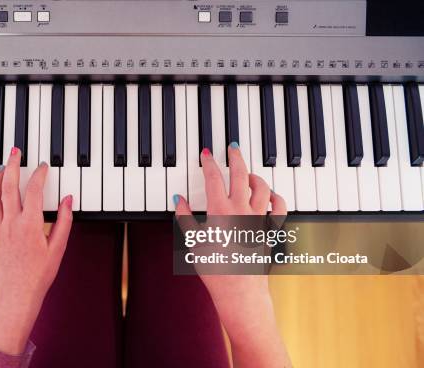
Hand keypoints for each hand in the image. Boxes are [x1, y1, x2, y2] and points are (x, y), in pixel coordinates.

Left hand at [0, 147, 72, 354]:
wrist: (18, 295)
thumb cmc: (39, 274)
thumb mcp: (58, 247)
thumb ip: (64, 221)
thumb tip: (67, 200)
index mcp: (29, 225)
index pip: (33, 191)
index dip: (38, 175)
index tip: (43, 166)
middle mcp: (11, 224)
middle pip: (8, 187)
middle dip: (12, 166)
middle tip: (15, 151)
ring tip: (3, 166)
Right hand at [175, 143, 290, 367]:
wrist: (240, 290)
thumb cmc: (215, 269)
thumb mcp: (193, 242)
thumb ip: (185, 217)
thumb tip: (179, 200)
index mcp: (220, 211)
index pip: (213, 178)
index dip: (209, 163)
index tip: (206, 153)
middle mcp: (241, 210)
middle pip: (240, 174)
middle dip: (235, 157)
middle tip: (232, 147)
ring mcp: (258, 219)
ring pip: (261, 186)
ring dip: (254, 175)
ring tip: (247, 172)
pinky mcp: (270, 230)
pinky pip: (279, 207)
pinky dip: (276, 196)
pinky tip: (270, 194)